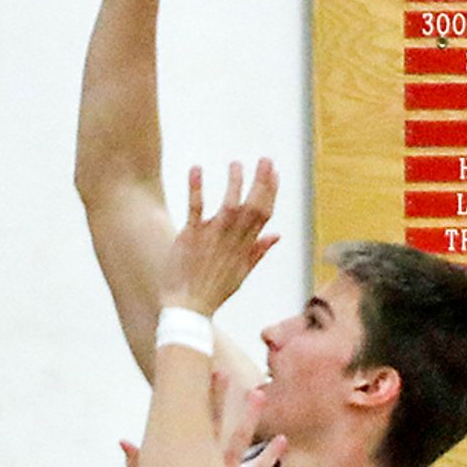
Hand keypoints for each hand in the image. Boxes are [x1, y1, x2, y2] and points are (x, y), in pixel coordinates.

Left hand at [163, 159, 278, 318]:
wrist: (189, 308)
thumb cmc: (214, 291)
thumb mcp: (242, 274)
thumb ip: (258, 251)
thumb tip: (277, 235)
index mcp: (245, 247)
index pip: (264, 214)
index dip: (271, 192)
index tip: (275, 172)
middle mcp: (232, 239)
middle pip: (252, 206)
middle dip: (261, 181)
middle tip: (265, 159)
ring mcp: (212, 237)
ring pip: (228, 204)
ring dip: (234, 182)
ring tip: (236, 164)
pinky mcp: (191, 236)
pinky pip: (195, 208)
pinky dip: (196, 188)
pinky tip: (197, 169)